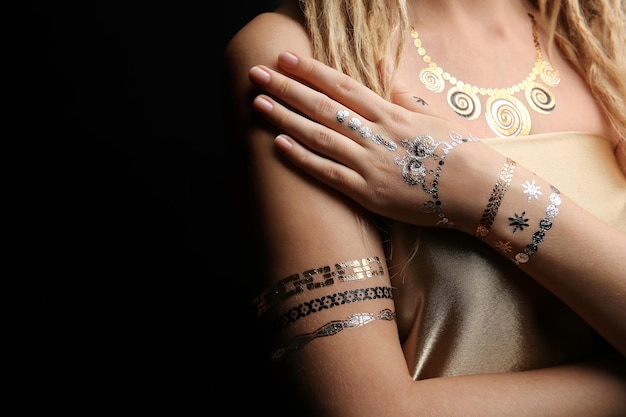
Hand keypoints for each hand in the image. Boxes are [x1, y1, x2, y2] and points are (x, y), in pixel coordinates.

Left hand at [249, 51, 504, 231]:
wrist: (476, 190)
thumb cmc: (458, 150)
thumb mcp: (431, 114)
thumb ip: (401, 91)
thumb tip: (380, 64)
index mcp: (391, 112)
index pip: (343, 85)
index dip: (311, 70)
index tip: (285, 58)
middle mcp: (376, 133)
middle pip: (323, 106)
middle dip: (287, 88)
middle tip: (256, 74)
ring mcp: (370, 162)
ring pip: (319, 135)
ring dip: (286, 117)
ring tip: (258, 103)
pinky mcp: (368, 192)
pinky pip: (328, 172)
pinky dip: (302, 157)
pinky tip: (277, 143)